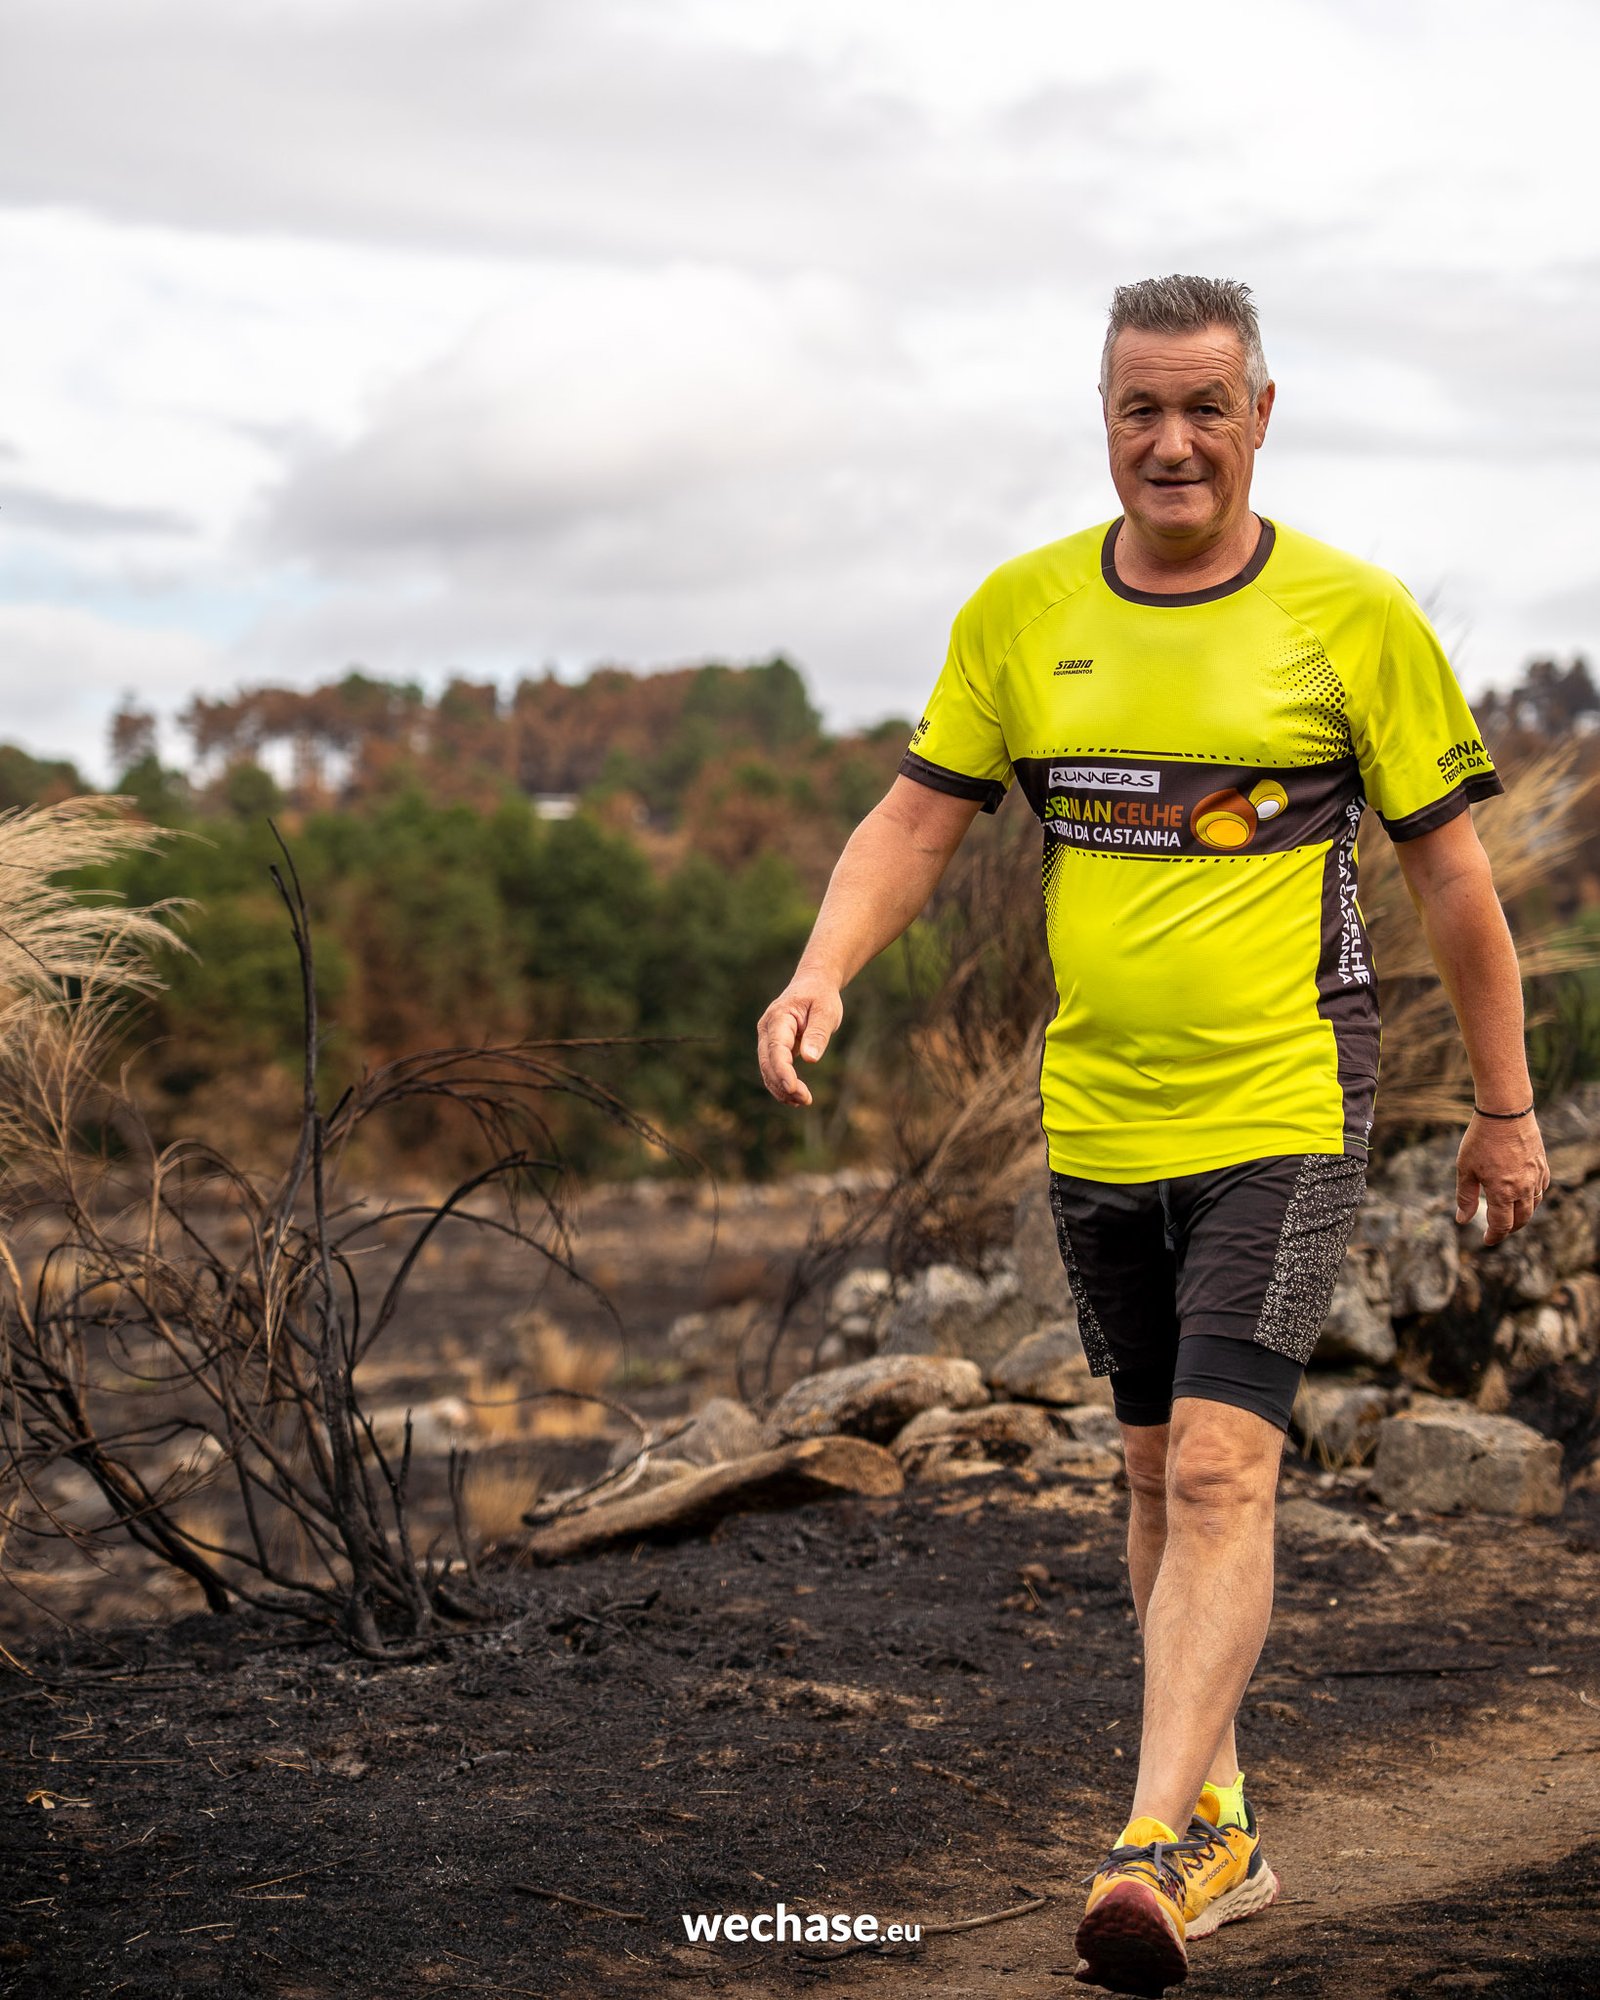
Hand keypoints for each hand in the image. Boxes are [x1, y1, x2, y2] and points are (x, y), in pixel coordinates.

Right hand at [757, 978, 842, 1106]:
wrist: (813, 984)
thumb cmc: (821, 996)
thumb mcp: (826, 1011)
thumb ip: (818, 1034)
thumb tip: (810, 1059)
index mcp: (779, 1017)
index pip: (776, 1048)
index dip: (782, 1070)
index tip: (793, 1088)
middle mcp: (767, 1029)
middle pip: (768, 1062)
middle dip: (783, 1084)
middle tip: (805, 1100)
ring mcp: (767, 1038)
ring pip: (767, 1069)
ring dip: (782, 1088)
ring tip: (804, 1101)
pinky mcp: (773, 1047)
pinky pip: (773, 1068)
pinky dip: (781, 1084)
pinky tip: (795, 1097)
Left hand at [1455, 1112, 1549, 1246]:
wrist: (1506, 1113)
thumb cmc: (1480, 1140)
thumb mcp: (1465, 1169)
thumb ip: (1465, 1197)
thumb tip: (1462, 1220)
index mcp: (1502, 1192)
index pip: (1501, 1225)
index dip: (1494, 1236)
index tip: (1487, 1240)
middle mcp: (1523, 1188)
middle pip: (1521, 1220)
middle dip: (1509, 1229)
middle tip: (1497, 1231)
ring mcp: (1536, 1177)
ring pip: (1533, 1206)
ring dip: (1522, 1216)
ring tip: (1509, 1216)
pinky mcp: (1542, 1166)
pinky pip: (1541, 1190)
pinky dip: (1533, 1199)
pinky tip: (1524, 1196)